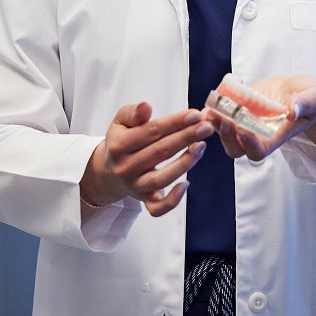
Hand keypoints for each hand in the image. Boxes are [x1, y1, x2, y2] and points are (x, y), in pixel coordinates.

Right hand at [81, 102, 213, 216]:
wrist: (108, 171)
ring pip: (162, 178)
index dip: (175, 122)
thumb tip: (146, 107)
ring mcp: (135, 185)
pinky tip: (187, 184)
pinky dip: (173, 200)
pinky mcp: (144, 200)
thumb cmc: (121, 141)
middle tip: (207, 127)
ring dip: (185, 163)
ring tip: (202, 146)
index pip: (151, 131)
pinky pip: (158, 208)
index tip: (195, 114)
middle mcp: (126, 167)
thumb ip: (133, 112)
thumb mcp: (120, 122)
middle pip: (160, 152)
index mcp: (119, 145)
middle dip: (186, 137)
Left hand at [208, 74, 315, 161]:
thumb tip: (291, 110)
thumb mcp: (313, 99)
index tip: (244, 129)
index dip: (248, 145)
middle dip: (226, 135)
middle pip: (235, 147)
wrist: (302, 90)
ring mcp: (247, 120)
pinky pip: (223, 109)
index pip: (257, 152)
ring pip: (224, 130)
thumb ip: (303, 104)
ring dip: (216, 119)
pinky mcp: (241, 105)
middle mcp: (258, 133)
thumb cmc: (312, 99)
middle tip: (225, 117)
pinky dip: (219, 101)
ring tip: (216, 101)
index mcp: (276, 137)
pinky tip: (230, 83)